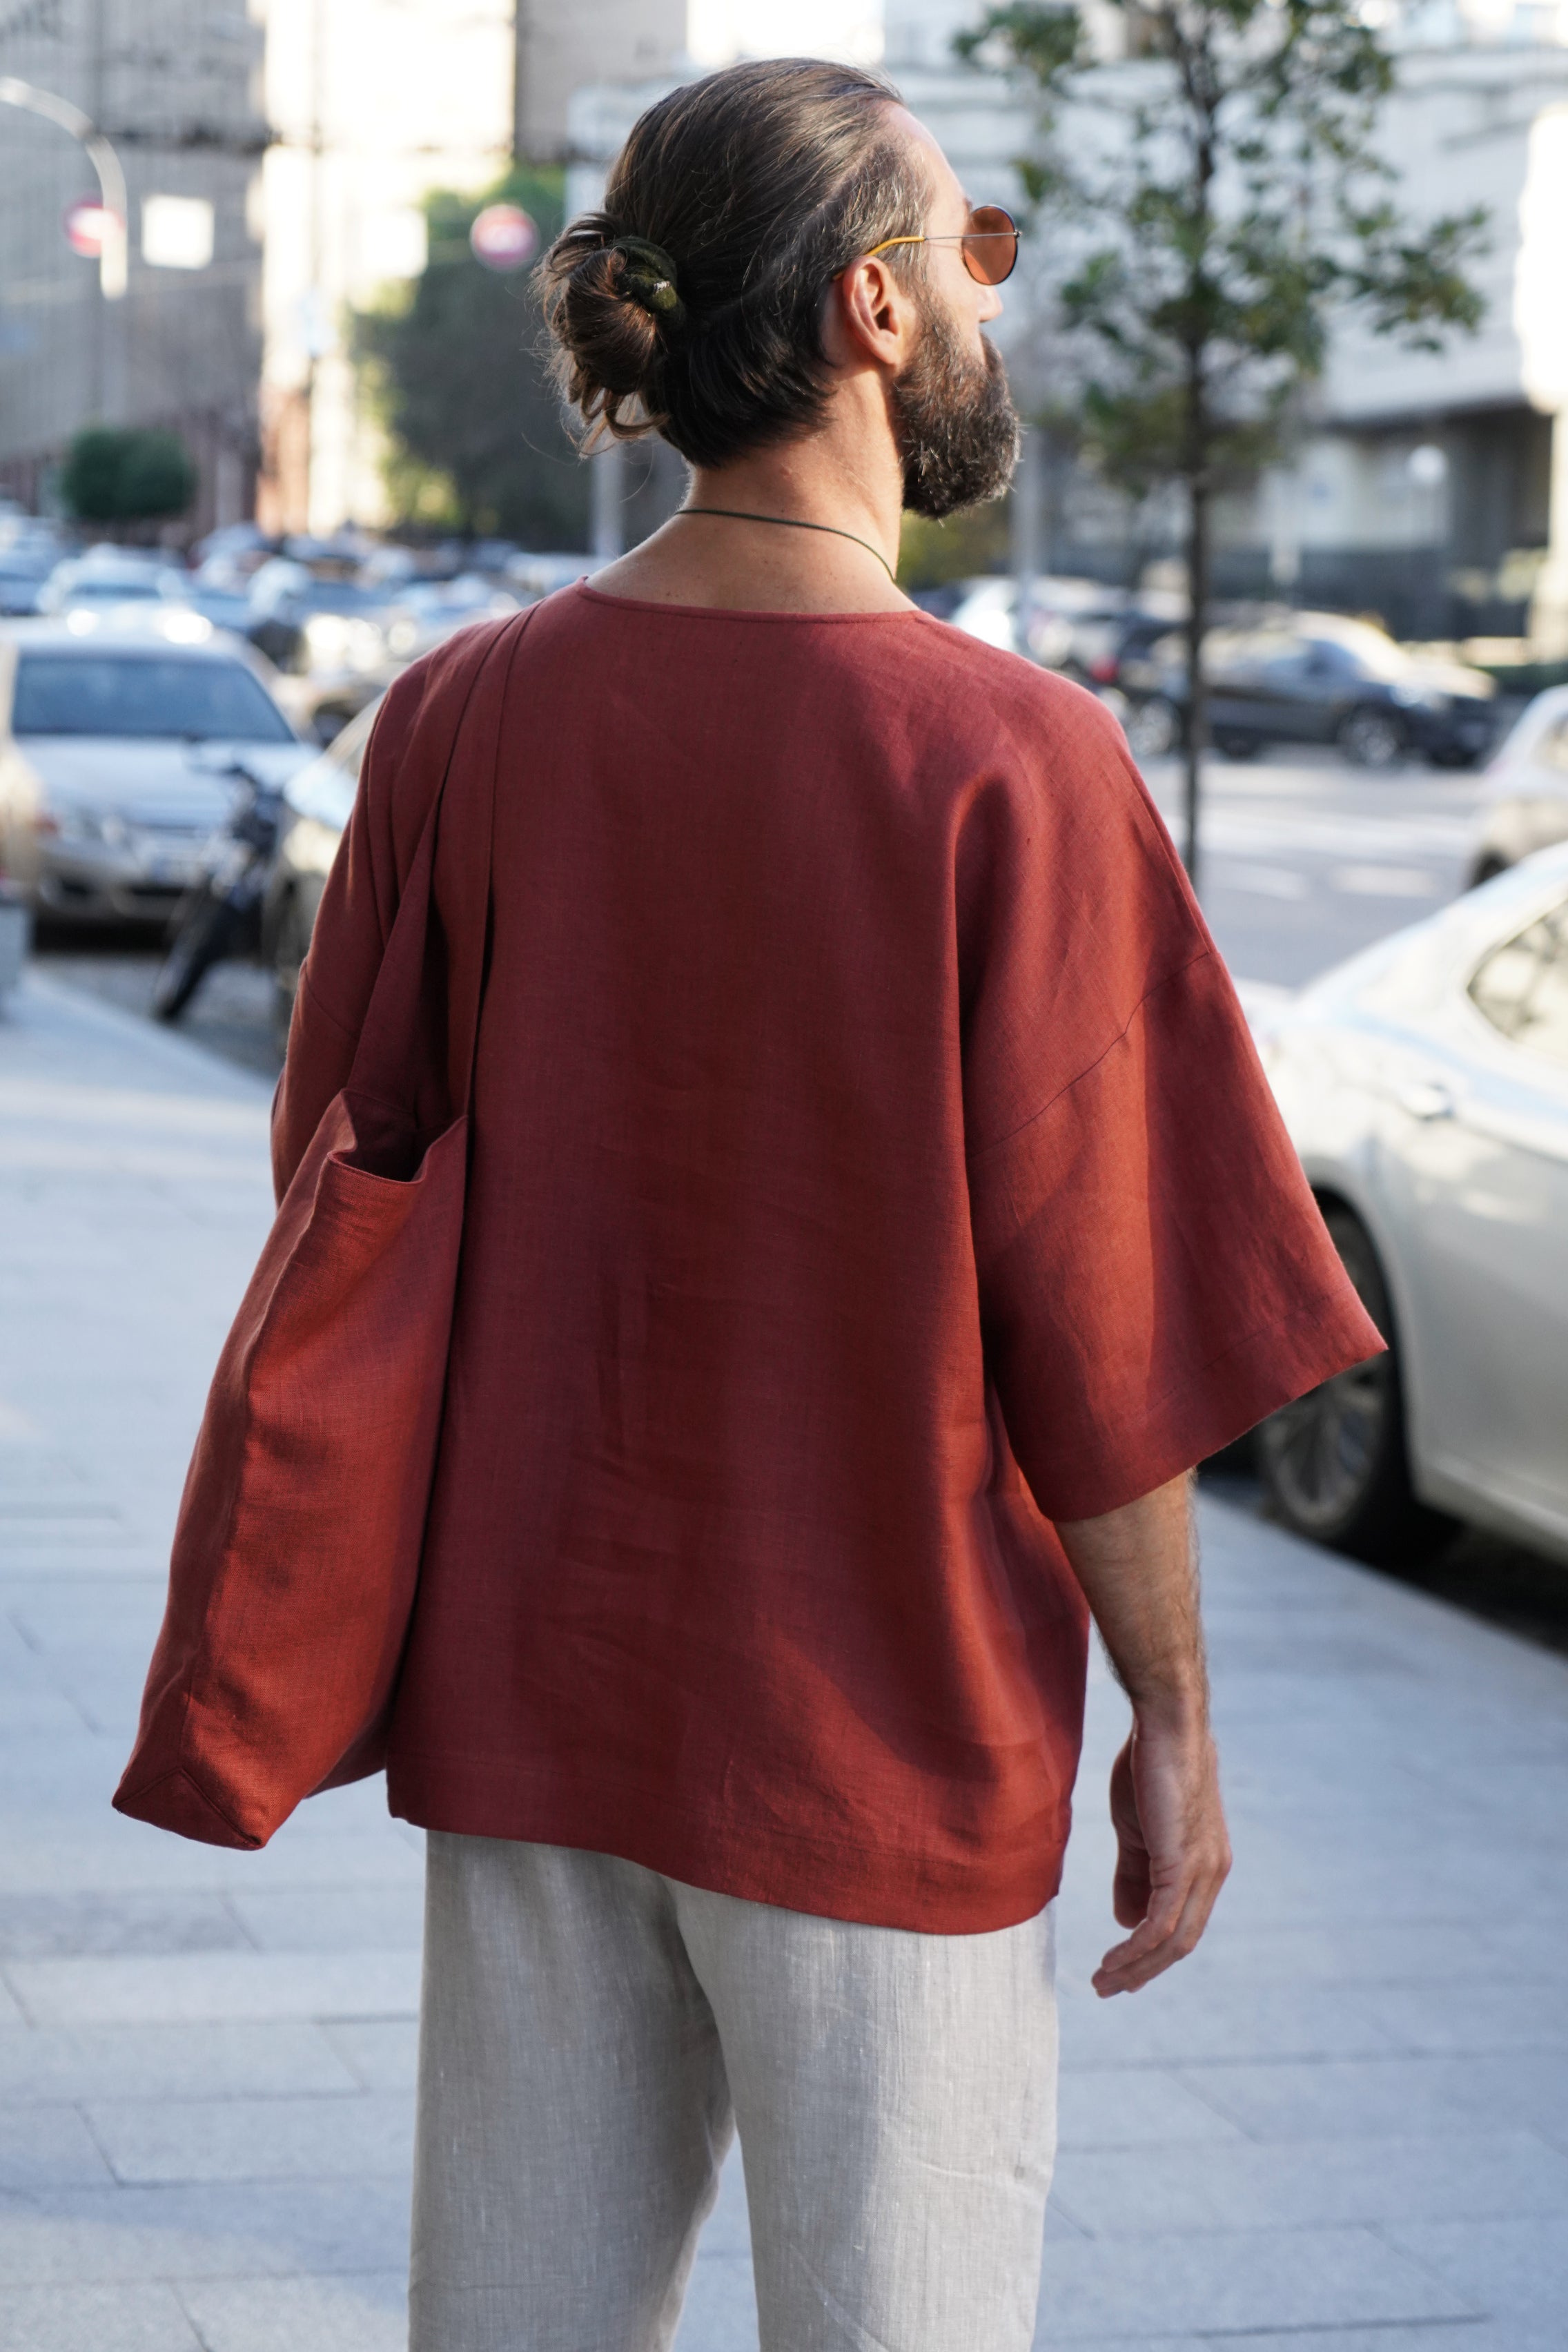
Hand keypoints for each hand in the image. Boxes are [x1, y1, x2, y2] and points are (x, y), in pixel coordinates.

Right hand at [1093, 1708, 1230, 1996]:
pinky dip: (1137, 1947)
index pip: (1182, 1923)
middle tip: (1108, 1987)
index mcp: (1204, 1865)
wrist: (1166, 1724)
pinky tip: (1114, 1959)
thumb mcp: (1137, 1829)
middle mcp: (1212, 1873)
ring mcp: (1201, 1870)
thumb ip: (1134, 1874)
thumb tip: (1127, 1921)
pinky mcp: (1182, 1863)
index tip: (1121, 1969)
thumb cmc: (1150, 1767)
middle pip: (1182, 1942)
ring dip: (1137, 1967)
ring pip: (1174, 1940)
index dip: (1152, 1953)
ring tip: (1103, 1980)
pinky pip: (1161, 1922)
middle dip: (1144, 1970)